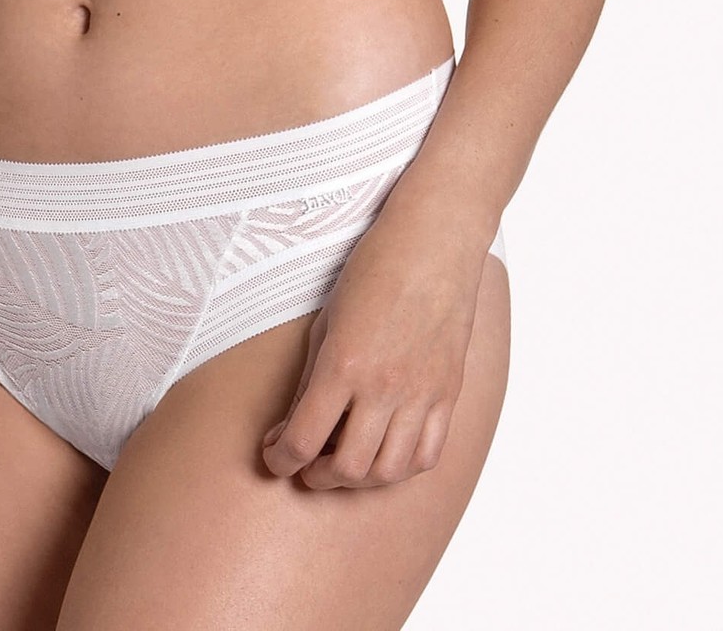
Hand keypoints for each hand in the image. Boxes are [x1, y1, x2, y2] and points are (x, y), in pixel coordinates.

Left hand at [260, 208, 485, 490]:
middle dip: (316, 476)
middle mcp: (384, 387)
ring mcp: (421, 394)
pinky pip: (427, 455)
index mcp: (344, 364)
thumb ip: (312, 378)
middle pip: (346, 468)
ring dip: (358, 480)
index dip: (280, 460)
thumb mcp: (327, 319)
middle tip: (306, 463)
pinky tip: (384, 453)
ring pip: (388, 473)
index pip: (302, 441)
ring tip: (343, 463)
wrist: (434, 242)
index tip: (275, 456)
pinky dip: (400, 468)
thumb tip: (294, 425)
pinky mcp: (447, 394)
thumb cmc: (375, 268)